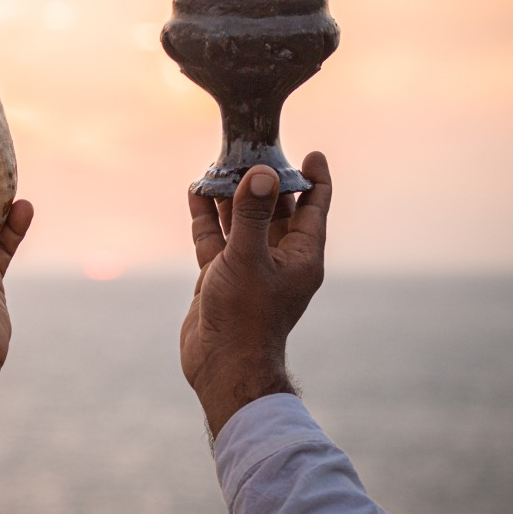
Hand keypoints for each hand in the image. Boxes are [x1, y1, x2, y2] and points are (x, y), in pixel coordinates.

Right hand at [181, 152, 331, 438]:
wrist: (221, 366)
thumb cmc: (245, 318)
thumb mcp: (248, 259)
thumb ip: (251, 214)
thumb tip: (261, 172)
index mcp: (300, 256)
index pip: (314, 207)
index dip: (315, 178)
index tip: (311, 152)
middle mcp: (278, 258)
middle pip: (275, 208)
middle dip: (264, 179)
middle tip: (252, 147)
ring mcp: (247, 266)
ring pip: (241, 219)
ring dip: (231, 194)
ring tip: (220, 162)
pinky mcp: (220, 276)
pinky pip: (215, 237)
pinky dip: (207, 215)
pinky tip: (197, 192)